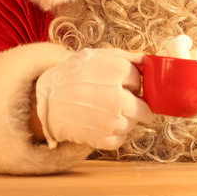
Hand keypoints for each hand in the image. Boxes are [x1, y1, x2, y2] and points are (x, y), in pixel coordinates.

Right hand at [35, 48, 154, 150]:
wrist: (47, 100)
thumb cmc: (71, 75)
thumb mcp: (97, 56)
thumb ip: (127, 57)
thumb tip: (149, 60)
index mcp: (119, 73)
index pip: (140, 82)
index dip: (129, 83)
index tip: (117, 83)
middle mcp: (121, 98)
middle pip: (145, 109)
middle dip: (135, 105)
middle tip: (116, 100)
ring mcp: (115, 121)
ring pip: (133, 123)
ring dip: (123, 118)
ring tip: (101, 110)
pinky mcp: (107, 139)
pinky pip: (121, 138)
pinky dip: (112, 132)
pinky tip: (97, 122)